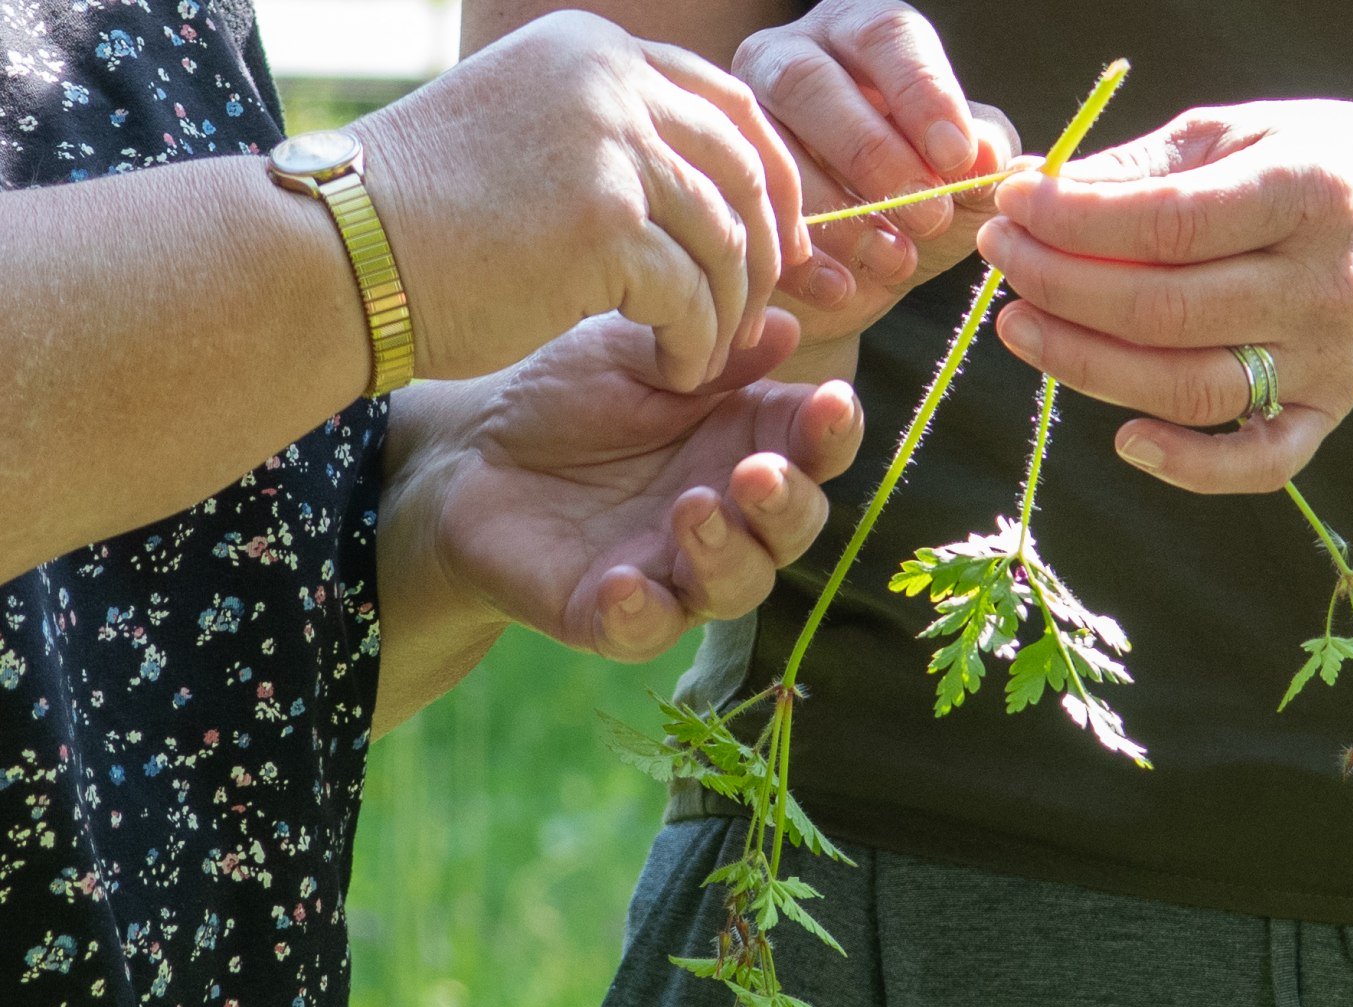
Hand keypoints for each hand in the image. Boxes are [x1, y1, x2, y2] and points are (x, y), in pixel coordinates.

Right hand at [354, 11, 806, 390]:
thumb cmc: (418, 214)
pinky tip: (673, 370)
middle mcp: (609, 81)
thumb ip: (605, 139)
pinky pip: (693, 298)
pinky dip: (696, 345)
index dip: (768, 177)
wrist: (334, 251)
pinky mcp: (605, 224)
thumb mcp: (523, 137)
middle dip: (767, 248)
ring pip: (727, 240)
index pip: (726, 104)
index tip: (777, 240)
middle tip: (761, 309)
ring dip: (728, 310)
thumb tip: (704, 193)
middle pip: (742, 168)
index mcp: (592, 50)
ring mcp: (610, 147)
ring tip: (702, 352)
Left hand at [408, 312, 862, 660]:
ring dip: (726, 554)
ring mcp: (676, 570)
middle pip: (795, 527)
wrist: (465, 454)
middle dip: (787, 503)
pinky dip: (642, 613)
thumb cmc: (565, 397)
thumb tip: (783, 325)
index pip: (816, 446)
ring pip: (737, 585)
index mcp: (747, 442)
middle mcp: (729, 515)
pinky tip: (624, 583)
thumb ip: (705, 353)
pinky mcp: (614, 615)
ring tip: (690, 508)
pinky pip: (646, 631)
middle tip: (756, 473)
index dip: (834, 430)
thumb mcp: (630, 355)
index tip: (831, 403)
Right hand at [733, 1, 1017, 362]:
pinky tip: (842, 288)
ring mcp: (740, 121)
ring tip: (896, 260)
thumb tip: (989, 155)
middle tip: (927, 212)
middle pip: (811, 82)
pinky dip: (800, 259)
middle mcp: (789, 58)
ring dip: (840, 212)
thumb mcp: (960, 179)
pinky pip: (744, 214)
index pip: (887, 35)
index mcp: (860, 35)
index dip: (923, 92)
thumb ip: (983, 158)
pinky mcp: (713, 187)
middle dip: (873, 152)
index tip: (957, 159)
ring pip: (771, 148)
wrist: (853, 280)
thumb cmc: (915, 207)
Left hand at [979, 100, 1352, 493]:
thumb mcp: (1235, 132)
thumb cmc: (1314, 161)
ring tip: (1019, 326)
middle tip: (1001, 259)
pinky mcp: (1330, 412)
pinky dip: (1190, 467)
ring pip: (1189, 388)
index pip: (1170, 222)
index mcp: (1304, 193)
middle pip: (1165, 311)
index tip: (1013, 204)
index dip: (1075, 221)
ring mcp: (1330, 360)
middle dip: (1061, 286)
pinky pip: (1259, 464)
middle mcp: (1323, 285)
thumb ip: (1140, 166)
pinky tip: (1125, 442)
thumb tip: (1032, 190)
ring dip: (1087, 366)